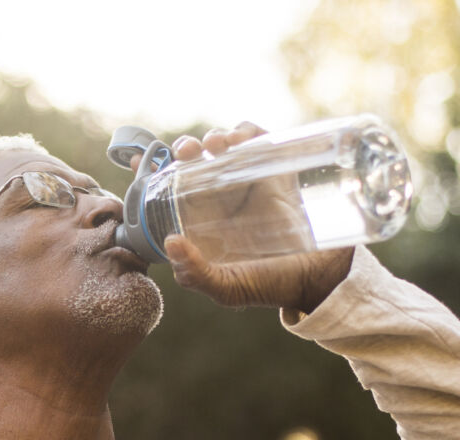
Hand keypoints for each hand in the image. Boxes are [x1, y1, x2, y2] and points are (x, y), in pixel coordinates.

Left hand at [134, 122, 352, 312]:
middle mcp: (221, 196)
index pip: (170, 187)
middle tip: (185, 153)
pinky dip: (245, 131)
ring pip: (224, 144)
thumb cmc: (270, 284)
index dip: (153, 169)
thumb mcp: (227, 288)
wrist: (319, 277)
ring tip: (215, 146)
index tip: (140, 160)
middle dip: (184, 148)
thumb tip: (170, 243)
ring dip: (213, 136)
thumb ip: (196, 275)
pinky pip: (257, 139)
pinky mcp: (276, 169)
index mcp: (201, 220)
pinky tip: (239, 140)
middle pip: (195, 159)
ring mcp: (249, 180)